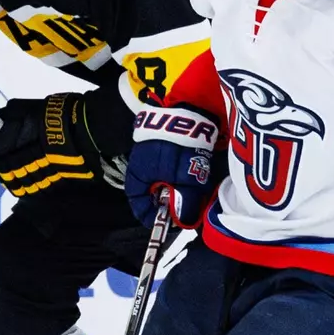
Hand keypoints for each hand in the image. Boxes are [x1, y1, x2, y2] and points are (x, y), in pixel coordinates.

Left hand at [0, 93, 116, 197]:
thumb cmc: (55, 116)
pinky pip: (25, 186)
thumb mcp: (27, 107)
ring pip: (8, 179)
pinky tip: (15, 174)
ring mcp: (30, 176)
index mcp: (8, 144)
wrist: (85, 131)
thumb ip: (8, 114)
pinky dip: (16, 180)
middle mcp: (16, 163)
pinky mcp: (44, 183)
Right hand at [123, 102, 220, 227]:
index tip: (175, 223)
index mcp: (138, 180)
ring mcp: (148, 157)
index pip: (141, 210)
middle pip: (152, 198)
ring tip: (195, 189)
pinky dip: (179, 175)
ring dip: (177, 189)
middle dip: (170, 205)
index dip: (158, 220)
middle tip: (189, 206)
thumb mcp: (186, 180)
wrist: (186, 111)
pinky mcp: (160, 147)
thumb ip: (185, 204)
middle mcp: (139, 170)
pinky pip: (167, 169)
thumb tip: (183, 222)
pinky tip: (193, 173)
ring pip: (161, 183)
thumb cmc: (180, 148)